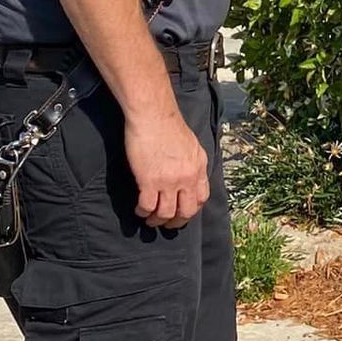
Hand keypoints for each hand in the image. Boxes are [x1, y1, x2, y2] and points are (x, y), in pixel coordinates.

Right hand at [123, 104, 208, 228]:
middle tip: (167, 224)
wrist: (153, 116)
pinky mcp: (149, 181)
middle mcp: (187, 178)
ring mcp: (168, 181)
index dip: (192, 209)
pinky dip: (143, 212)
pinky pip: (147, 206)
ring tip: (150, 220)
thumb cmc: (169, 126)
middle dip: (177, 222)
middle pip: (186, 211)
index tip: (183, 212)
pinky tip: (139, 210)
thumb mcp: (193, 146)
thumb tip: (191, 177)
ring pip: (165, 213)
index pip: (202, 198)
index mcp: (199, 169)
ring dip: (157, 220)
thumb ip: (193, 164)